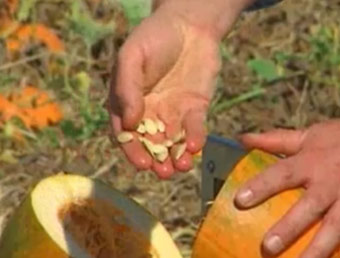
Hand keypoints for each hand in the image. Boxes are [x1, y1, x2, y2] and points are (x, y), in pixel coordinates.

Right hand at [109, 0, 246, 178]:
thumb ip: (127, 88)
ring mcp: (173, 113)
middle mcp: (149, 112)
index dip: (131, 150)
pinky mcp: (195, 110)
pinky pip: (194, 129)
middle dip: (156, 160)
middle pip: (150, 143)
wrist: (190, 25)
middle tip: (163, 172)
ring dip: (176, 156)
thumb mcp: (133, 57)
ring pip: (172, 141)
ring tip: (180, 166)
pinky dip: (195, 139)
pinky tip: (196, 146)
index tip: (141, 164)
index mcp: (128, 102)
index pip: (125, 133)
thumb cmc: (154, 37)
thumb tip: (128, 123)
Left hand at [235, 120, 339, 257]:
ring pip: (334, 228)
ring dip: (317, 249)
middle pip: (309, 207)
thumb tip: (243, 139)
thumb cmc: (337, 142)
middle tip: (267, 247)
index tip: (240, 200)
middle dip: (289, 227)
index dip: (261, 186)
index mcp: (311, 162)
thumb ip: (276, 141)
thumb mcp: (308, 137)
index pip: (281, 174)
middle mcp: (329, 183)